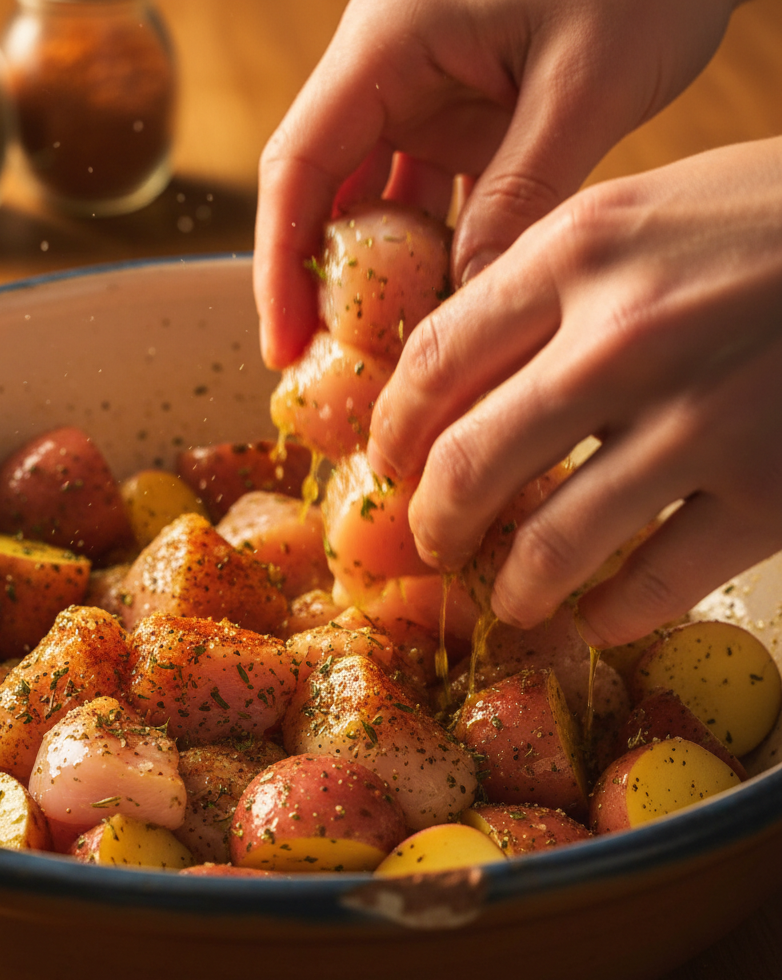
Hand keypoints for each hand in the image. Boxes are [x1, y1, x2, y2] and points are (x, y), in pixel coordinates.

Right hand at [254, 0, 738, 369]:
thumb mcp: (586, 82)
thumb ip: (522, 193)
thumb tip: (470, 302)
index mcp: (388, 42)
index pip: (298, 164)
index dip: (278, 263)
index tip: (283, 344)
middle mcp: (391, 70)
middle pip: (325, 191)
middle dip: (325, 283)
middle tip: (333, 368)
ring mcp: (429, 93)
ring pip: (378, 202)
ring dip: (383, 276)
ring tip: (390, 352)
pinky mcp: (469, 113)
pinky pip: (433, 196)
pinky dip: (437, 252)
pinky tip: (448, 305)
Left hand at [366, 137, 781, 646]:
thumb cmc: (770, 219)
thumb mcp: (641, 211)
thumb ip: (543, 281)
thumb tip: (455, 363)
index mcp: (579, 253)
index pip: (434, 361)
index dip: (394, 428)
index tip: (388, 463)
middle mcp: (625, 339)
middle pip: (472, 461)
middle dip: (434, 520)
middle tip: (432, 542)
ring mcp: (704, 420)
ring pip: (556, 541)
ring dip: (514, 586)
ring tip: (506, 599)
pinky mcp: (773, 491)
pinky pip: (657, 583)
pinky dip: (609, 614)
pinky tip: (593, 617)